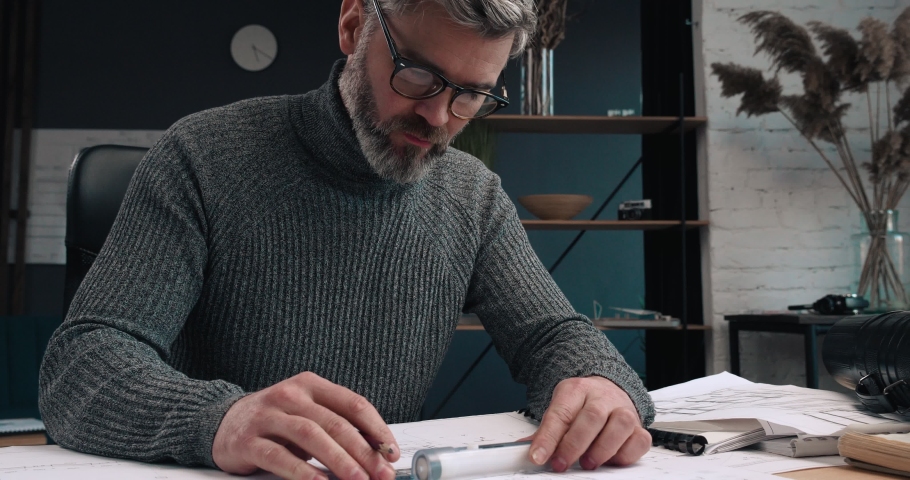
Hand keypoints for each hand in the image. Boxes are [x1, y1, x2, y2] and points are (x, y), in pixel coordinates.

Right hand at [212, 371, 399, 479]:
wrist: (223, 423)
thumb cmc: (276, 421)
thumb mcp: (308, 414)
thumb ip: (338, 426)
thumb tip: (378, 453)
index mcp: (311, 385)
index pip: (353, 404)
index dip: (377, 429)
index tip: (392, 453)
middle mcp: (290, 395)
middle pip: (335, 423)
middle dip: (363, 452)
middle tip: (381, 474)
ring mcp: (267, 416)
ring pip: (311, 436)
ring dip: (339, 461)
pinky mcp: (248, 440)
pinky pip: (280, 457)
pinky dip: (303, 472)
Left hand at [528, 376, 650, 470]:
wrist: (605, 390)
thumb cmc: (580, 405)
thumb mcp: (559, 410)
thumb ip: (545, 432)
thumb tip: (526, 452)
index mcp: (576, 390)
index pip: (561, 413)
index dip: (548, 437)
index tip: (537, 457)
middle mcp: (602, 397)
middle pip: (592, 416)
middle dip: (574, 445)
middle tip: (561, 464)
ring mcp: (623, 410)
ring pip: (621, 425)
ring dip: (602, 449)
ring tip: (587, 463)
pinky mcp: (639, 426)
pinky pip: (640, 440)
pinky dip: (626, 454)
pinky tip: (611, 460)